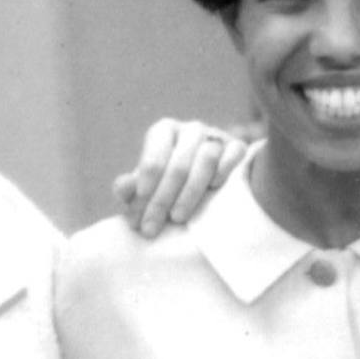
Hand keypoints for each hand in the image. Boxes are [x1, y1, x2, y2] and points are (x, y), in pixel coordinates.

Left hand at [111, 118, 246, 236]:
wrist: (206, 186)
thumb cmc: (168, 186)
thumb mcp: (145, 189)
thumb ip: (130, 189)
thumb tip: (123, 187)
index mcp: (164, 131)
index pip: (153, 161)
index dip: (144, 190)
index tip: (137, 216)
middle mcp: (190, 129)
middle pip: (178, 165)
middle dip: (162, 200)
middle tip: (151, 228)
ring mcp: (215, 136)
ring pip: (205, 159)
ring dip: (191, 192)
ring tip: (178, 218)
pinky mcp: (236, 146)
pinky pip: (233, 154)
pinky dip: (224, 170)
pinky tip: (214, 188)